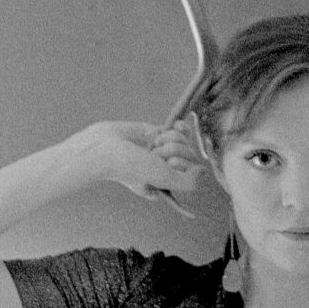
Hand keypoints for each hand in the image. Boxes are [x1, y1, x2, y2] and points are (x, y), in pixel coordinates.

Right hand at [77, 119, 207, 199]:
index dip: (182, 164)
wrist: (104, 148)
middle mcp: (166, 168)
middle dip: (173, 151)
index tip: (166, 164)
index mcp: (167, 183)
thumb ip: (189, 183)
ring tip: (151, 145)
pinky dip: (179, 127)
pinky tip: (178, 124)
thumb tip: (204, 171)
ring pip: (183, 141)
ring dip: (169, 140)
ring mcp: (161, 150)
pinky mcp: (156, 135)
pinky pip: (178, 130)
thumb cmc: (131, 167)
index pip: (192, 172)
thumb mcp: (163, 179)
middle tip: (153, 155)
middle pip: (188, 154)